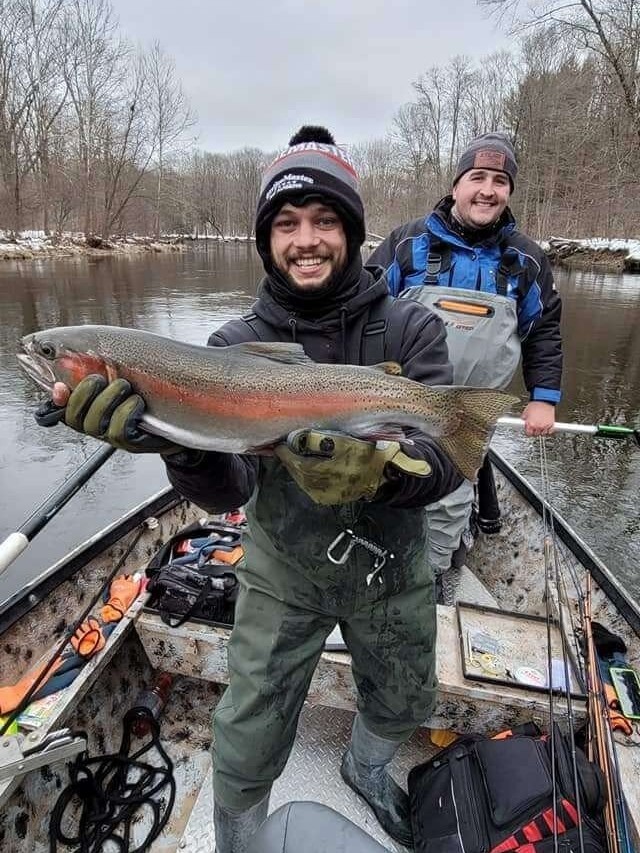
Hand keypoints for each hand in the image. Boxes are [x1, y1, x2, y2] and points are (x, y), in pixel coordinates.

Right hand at [35, 375, 188, 456]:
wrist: (176, 413)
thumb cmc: (144, 387)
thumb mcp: (120, 372)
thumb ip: (97, 366)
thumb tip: (71, 355)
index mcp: (85, 408)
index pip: (60, 409)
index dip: (57, 400)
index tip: (60, 387)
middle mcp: (92, 425)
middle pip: (75, 416)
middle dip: (86, 392)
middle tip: (103, 378)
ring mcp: (109, 437)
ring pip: (96, 422)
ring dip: (110, 398)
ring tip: (126, 386)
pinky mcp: (128, 443)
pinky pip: (119, 430)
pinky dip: (128, 411)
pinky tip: (138, 403)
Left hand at [274, 429, 430, 505]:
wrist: (385, 473)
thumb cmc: (366, 454)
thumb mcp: (343, 442)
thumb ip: (318, 440)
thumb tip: (299, 438)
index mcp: (322, 474)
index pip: (295, 463)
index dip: (286, 453)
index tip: (281, 444)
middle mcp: (320, 489)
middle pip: (297, 473)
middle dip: (291, 460)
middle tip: (287, 447)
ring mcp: (326, 496)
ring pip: (303, 481)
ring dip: (298, 468)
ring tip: (298, 456)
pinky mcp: (331, 499)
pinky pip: (312, 487)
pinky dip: (308, 476)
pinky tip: (310, 467)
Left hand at [521, 401, 555, 436]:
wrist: (544, 401)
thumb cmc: (535, 405)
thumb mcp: (526, 411)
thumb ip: (524, 417)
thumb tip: (523, 420)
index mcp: (530, 424)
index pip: (528, 433)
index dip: (528, 432)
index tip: (529, 431)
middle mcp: (538, 426)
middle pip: (535, 434)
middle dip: (534, 432)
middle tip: (534, 428)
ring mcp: (545, 426)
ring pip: (543, 433)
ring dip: (541, 431)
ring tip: (540, 427)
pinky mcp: (551, 424)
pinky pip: (550, 431)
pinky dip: (548, 431)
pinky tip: (546, 428)